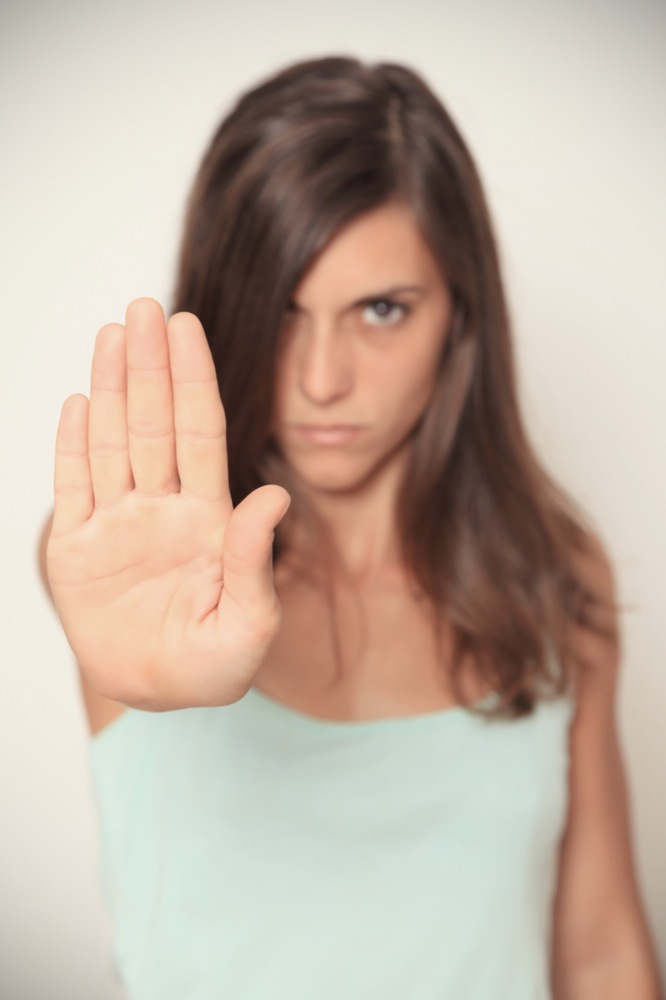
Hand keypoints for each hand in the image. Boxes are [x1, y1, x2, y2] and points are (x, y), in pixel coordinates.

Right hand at [46, 298, 289, 709]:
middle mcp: (163, 507)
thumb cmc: (214, 665)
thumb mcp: (248, 622)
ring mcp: (118, 523)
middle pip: (154, 424)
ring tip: (113, 336)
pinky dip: (73, 446)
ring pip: (113, 443)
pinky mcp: (77, 549)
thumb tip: (274, 497)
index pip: (200, 434)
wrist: (158, 694)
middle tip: (145, 308)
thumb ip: (256, 558)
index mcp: (208, 517)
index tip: (187, 329)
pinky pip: (74, 487)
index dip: (193, 381)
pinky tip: (79, 402)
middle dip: (151, 367)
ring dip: (112, 389)